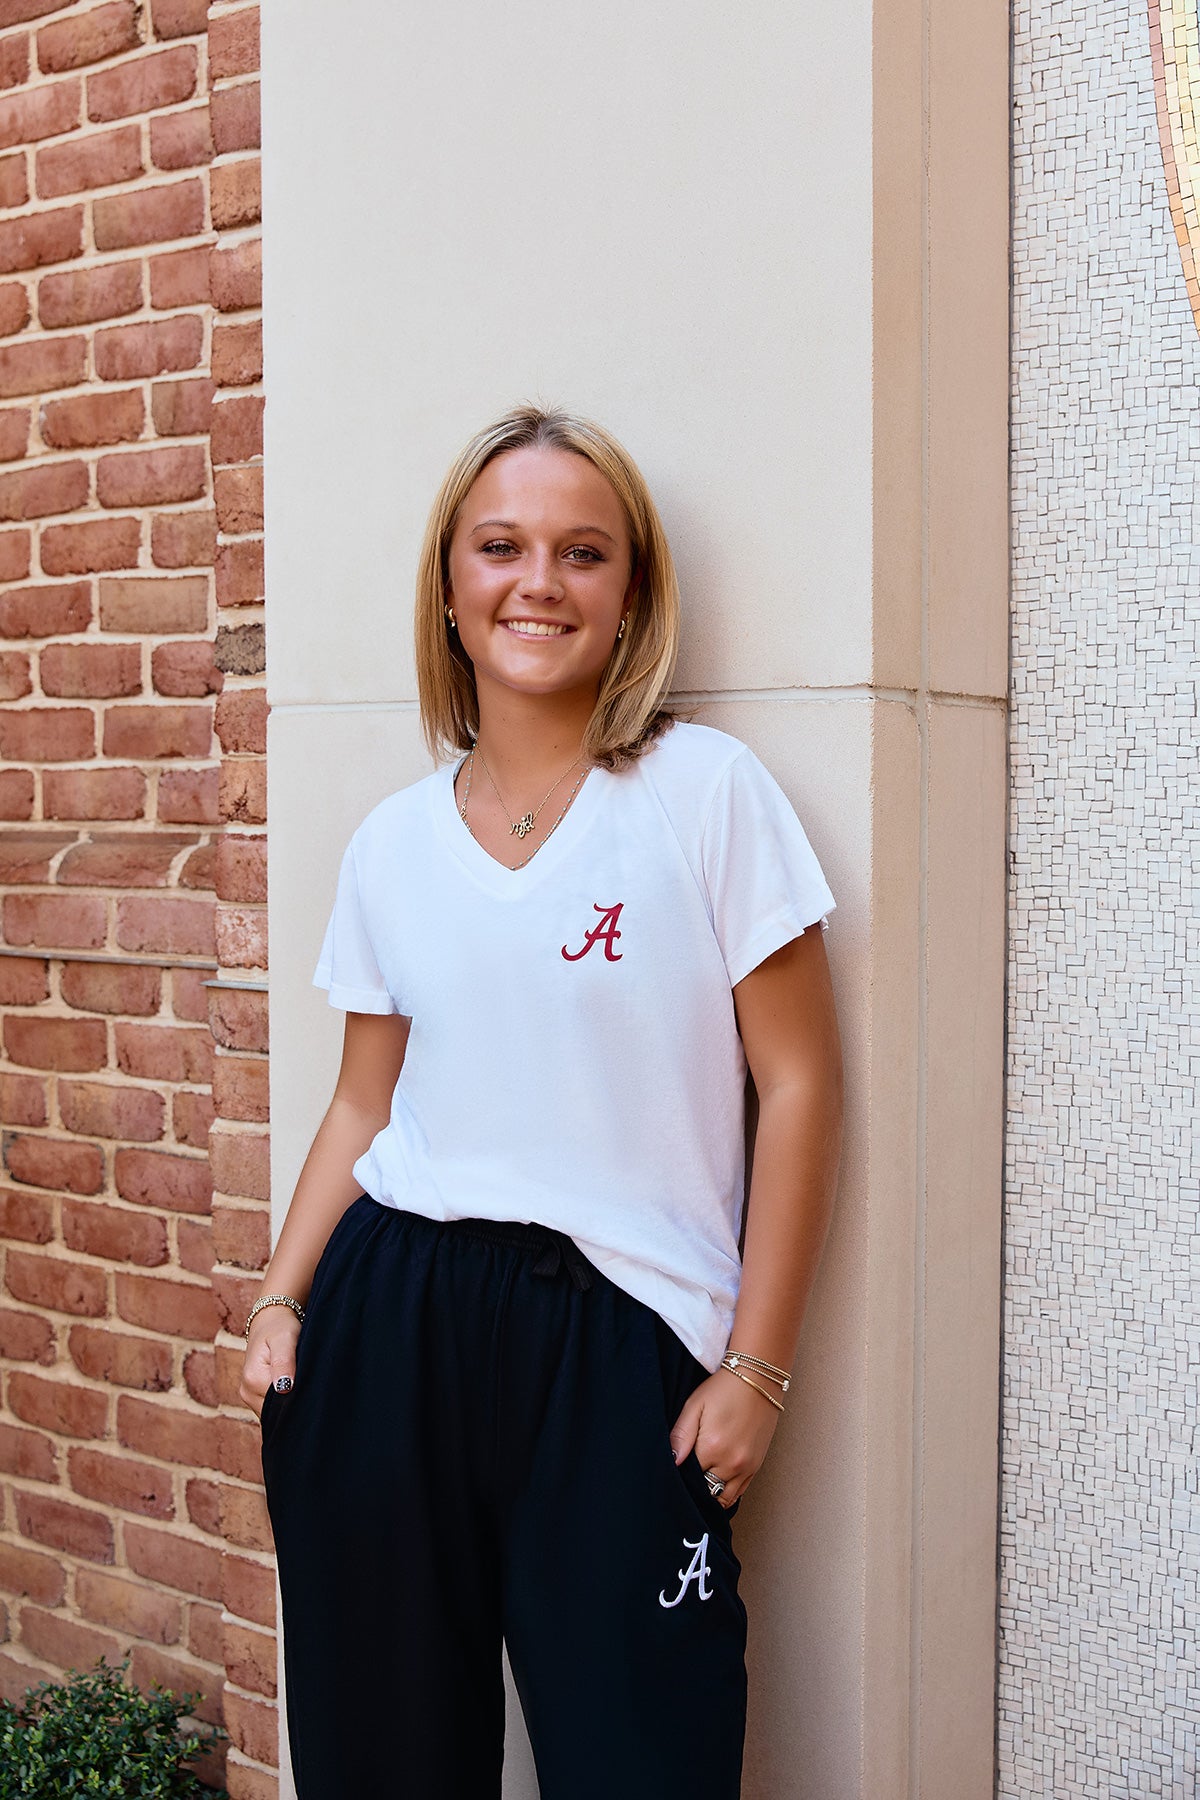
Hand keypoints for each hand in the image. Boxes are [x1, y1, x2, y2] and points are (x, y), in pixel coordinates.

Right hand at [239, 1308, 301, 1419]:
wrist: (269, 1321)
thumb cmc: (279, 1327)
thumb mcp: (285, 1339)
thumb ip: (284, 1362)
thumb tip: (285, 1388)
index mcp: (253, 1379)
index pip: (280, 1403)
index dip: (298, 1397)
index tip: (312, 1386)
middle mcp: (247, 1392)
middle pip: (276, 1411)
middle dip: (294, 1403)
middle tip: (311, 1384)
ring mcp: (249, 1396)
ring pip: (274, 1411)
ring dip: (289, 1402)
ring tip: (303, 1383)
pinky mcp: (254, 1396)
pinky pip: (271, 1407)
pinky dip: (284, 1401)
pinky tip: (294, 1388)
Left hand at [668, 1367, 781, 1507]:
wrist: (758, 1379)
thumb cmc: (724, 1389)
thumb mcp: (695, 1405)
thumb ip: (681, 1435)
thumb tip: (672, 1461)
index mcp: (712, 1448)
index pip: (689, 1477)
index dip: (680, 1474)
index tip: (678, 1467)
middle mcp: (731, 1462)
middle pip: (706, 1490)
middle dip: (695, 1486)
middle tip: (688, 1475)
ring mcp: (746, 1466)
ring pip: (723, 1497)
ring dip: (711, 1492)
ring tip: (702, 1480)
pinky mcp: (756, 1466)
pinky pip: (739, 1492)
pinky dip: (726, 1492)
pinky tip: (717, 1482)